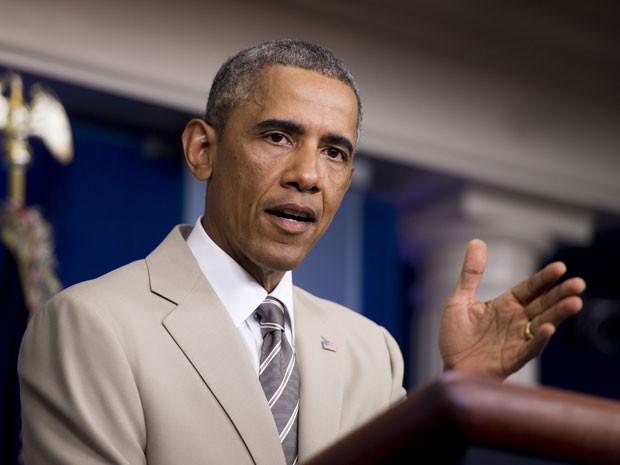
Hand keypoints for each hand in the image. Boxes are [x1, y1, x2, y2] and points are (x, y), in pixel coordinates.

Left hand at [439, 238, 585, 377]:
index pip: (530, 288)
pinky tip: (548, 329)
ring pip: (542, 324)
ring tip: (574, 303)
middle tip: (579, 284)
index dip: (544, 279)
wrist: (450, 365)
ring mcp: (516, 339)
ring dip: (558, 314)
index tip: (560, 267)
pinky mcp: (512, 358)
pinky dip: (538, 339)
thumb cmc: (456, 335)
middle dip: (560, 294)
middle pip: (543, 305)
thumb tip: (477, 241)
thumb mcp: (459, 299)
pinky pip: (528, 349)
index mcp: (505, 304)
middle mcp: (516, 321)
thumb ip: (470, 274)